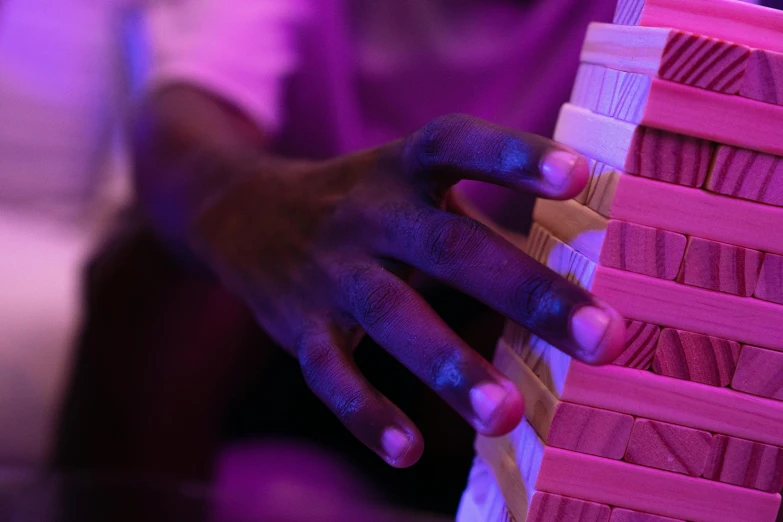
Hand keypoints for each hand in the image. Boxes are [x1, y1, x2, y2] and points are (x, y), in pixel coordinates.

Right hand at [181, 114, 626, 467]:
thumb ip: (480, 213)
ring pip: (392, 316)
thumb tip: (582, 262)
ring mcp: (330, 272)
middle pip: (449, 246)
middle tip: (601, 335)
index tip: (579, 176)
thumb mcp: (407, 180)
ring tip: (508, 415)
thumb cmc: (363, 203)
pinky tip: (408, 453)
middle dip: (526, 291)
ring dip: (450, 365)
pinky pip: (331, 373)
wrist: (245, 214)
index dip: (514, 157)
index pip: (458, 145)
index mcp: (403, 169)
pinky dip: (367, 413)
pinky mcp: (300, 325)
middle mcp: (368, 214)